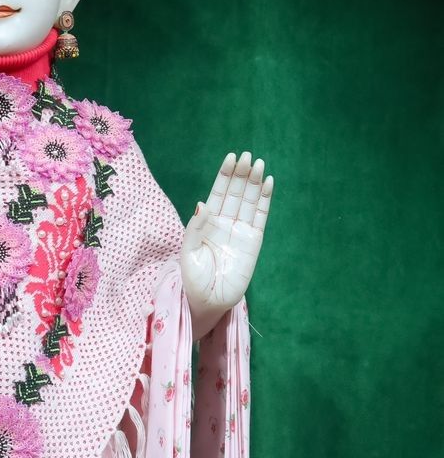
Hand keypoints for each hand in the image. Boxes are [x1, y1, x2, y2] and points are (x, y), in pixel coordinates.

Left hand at [180, 152, 272, 332]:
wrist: (208, 302)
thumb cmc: (193, 280)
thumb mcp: (188, 253)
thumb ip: (195, 228)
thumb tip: (202, 203)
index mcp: (207, 223)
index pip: (218, 193)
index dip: (224, 176)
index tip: (231, 157)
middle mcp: (225, 223)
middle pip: (235, 193)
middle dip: (241, 174)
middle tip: (247, 156)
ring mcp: (241, 231)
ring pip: (249, 201)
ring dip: (254, 182)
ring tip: (259, 163)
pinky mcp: (254, 242)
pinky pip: (261, 216)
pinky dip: (265, 200)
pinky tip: (268, 183)